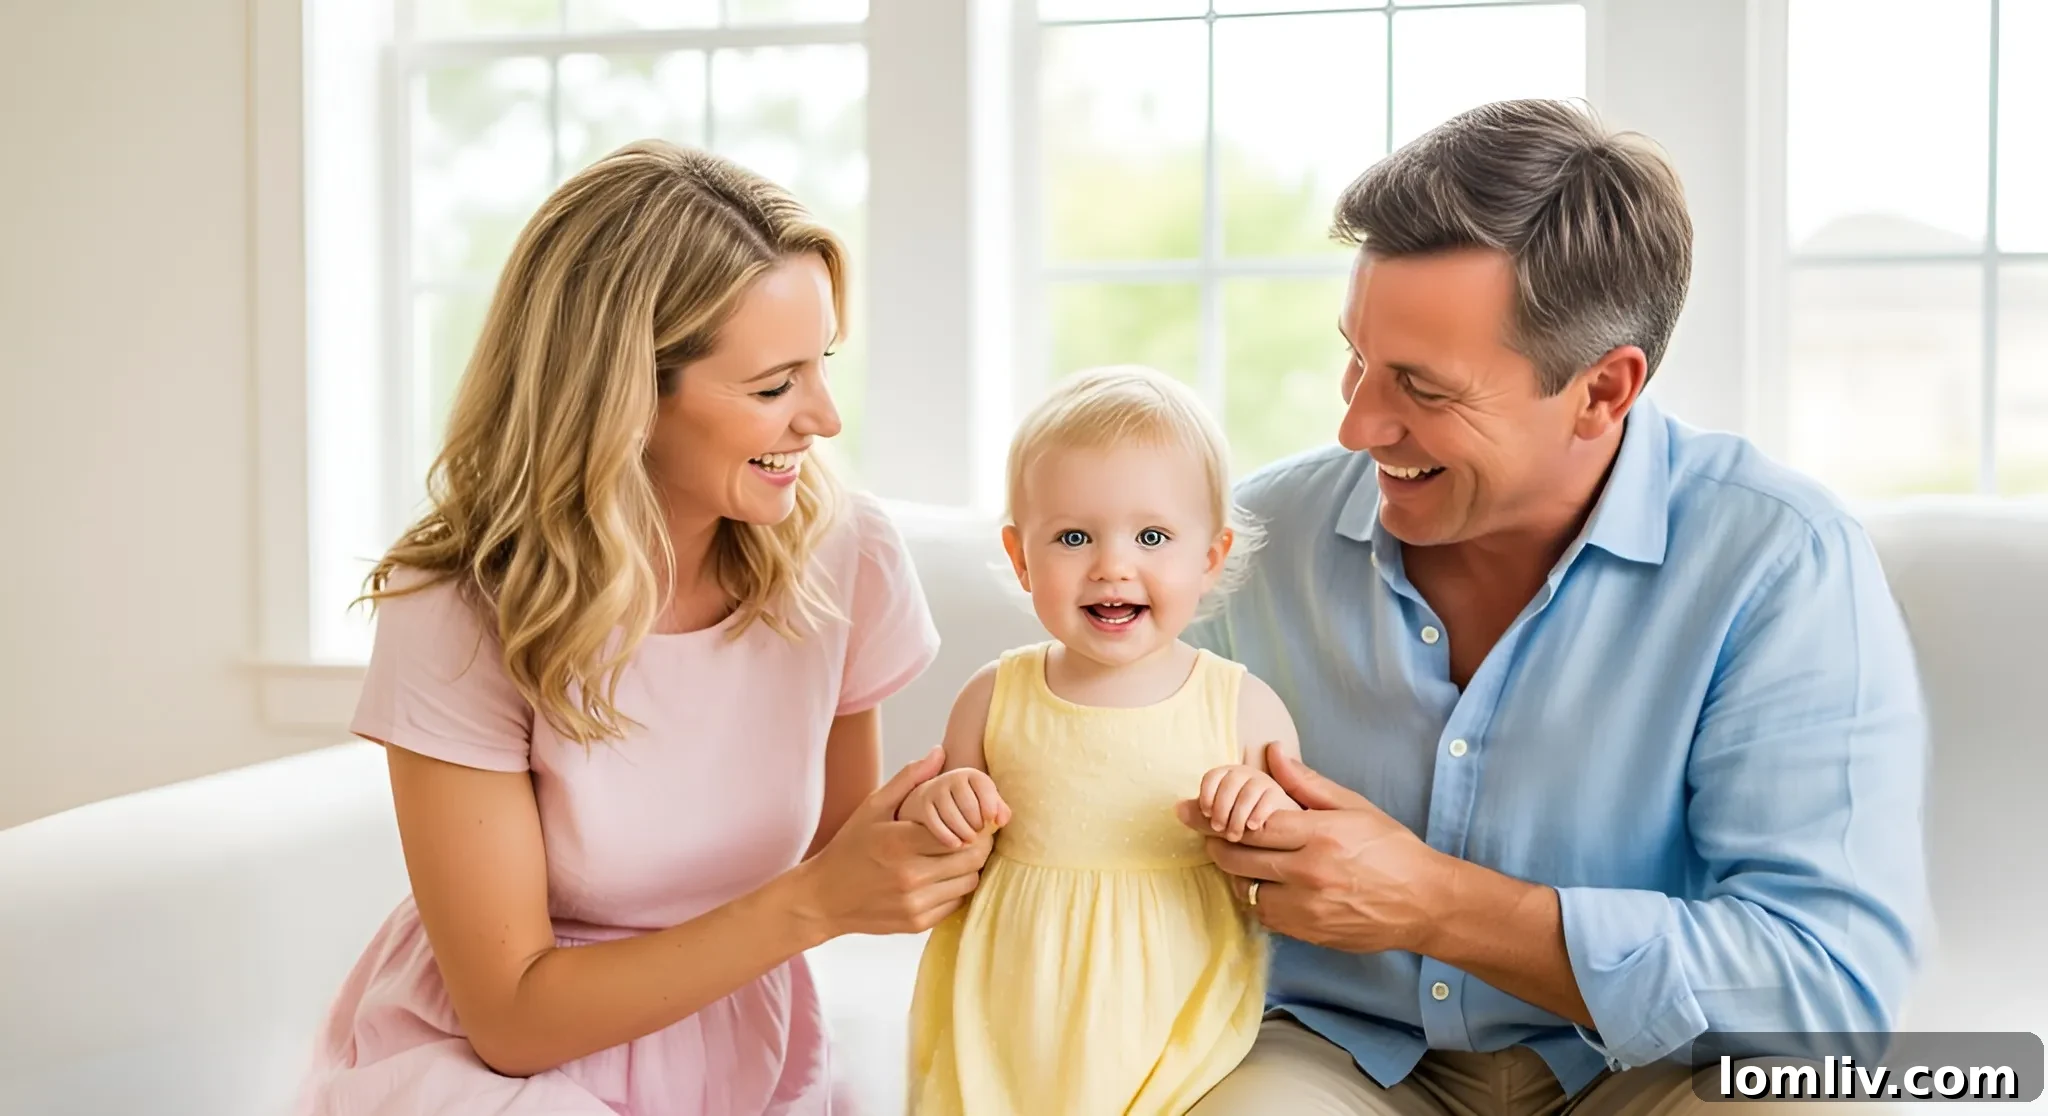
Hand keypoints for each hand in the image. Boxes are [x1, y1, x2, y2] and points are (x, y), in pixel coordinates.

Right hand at [795, 746, 993, 937]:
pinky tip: (943, 875)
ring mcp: (914, 903)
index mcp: (900, 843)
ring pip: (969, 881)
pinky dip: (956, 888)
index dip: (974, 824)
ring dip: (970, 867)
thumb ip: (908, 779)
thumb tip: (940, 753)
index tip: (973, 817)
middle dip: (979, 843)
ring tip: (958, 853)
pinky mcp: (917, 922)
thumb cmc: (850, 846)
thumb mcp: (872, 807)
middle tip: (974, 833)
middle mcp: (909, 876)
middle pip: (972, 858)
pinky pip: (956, 902)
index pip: (962, 832)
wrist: (824, 898)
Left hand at [1176, 749, 1454, 954]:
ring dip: (1236, 876)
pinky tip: (1264, 885)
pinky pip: (1266, 916)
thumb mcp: (1354, 807)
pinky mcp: (1310, 933)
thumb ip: (1307, 782)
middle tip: (1207, 835)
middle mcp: (1311, 874)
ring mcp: (1309, 909)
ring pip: (1247, 892)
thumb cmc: (1391, 849)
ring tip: (1238, 860)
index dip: (1214, 817)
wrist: (1425, 902)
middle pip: (1240, 861)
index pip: (1252, 825)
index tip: (1191, 811)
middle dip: (1215, 846)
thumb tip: (1271, 751)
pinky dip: (1258, 900)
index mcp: (1321, 836)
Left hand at [1196, 763, 1298, 840]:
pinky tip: (1252, 827)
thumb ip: (1200, 813)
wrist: (1274, 829)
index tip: (1205, 812)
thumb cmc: (1239, 822)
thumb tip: (1177, 809)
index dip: (1207, 793)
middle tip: (1218, 829)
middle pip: (1231, 782)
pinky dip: (1258, 812)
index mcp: (1227, 776)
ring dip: (1237, 815)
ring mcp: (1264, 783)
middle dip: (1222, 807)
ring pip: (1248, 792)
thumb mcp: (1219, 817)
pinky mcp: (1280, 795)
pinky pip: (1268, 799)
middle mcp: (1246, 774)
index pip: (1213, 776)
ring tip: (1233, 835)